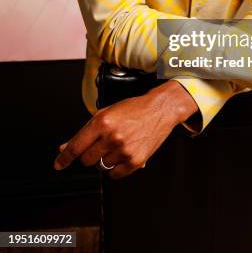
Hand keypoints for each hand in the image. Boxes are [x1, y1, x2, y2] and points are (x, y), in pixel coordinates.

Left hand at [54, 80, 197, 178]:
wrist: (160, 109)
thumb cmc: (133, 109)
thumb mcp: (106, 113)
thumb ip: (85, 132)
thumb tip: (66, 147)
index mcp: (102, 122)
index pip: (76, 146)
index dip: (64, 158)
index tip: (58, 164)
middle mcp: (112, 137)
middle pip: (87, 160)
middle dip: (90, 155)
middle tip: (101, 145)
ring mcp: (124, 150)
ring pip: (102, 166)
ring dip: (106, 159)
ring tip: (119, 144)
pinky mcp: (135, 160)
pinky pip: (115, 174)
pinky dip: (116, 168)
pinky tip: (123, 154)